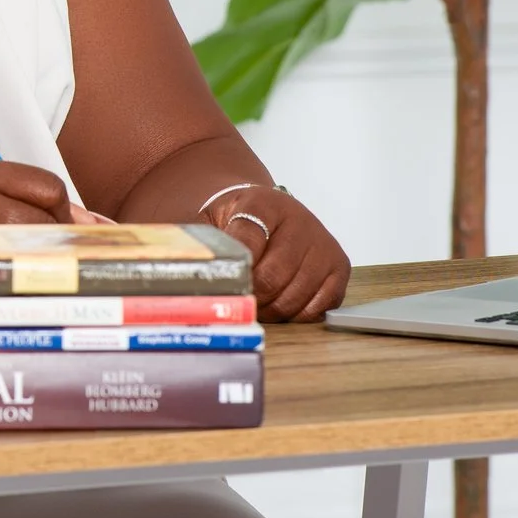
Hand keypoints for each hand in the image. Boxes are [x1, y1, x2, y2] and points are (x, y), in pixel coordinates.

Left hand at [206, 187, 349, 322]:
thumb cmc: (238, 222)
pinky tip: (281, 304)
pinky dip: (296, 314)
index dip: (235, 269)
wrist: (270, 211)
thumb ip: (200, 242)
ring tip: (257, 304)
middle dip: (252, 296)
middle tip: (239, 302)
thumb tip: (178, 266)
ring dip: (271, 309)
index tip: (226, 284)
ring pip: (294, 295)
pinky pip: (317, 307)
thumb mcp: (214, 220)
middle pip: (273, 275)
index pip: (248, 239)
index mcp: (264, 203)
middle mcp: (300, 220)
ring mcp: (323, 244)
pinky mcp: (339, 267)